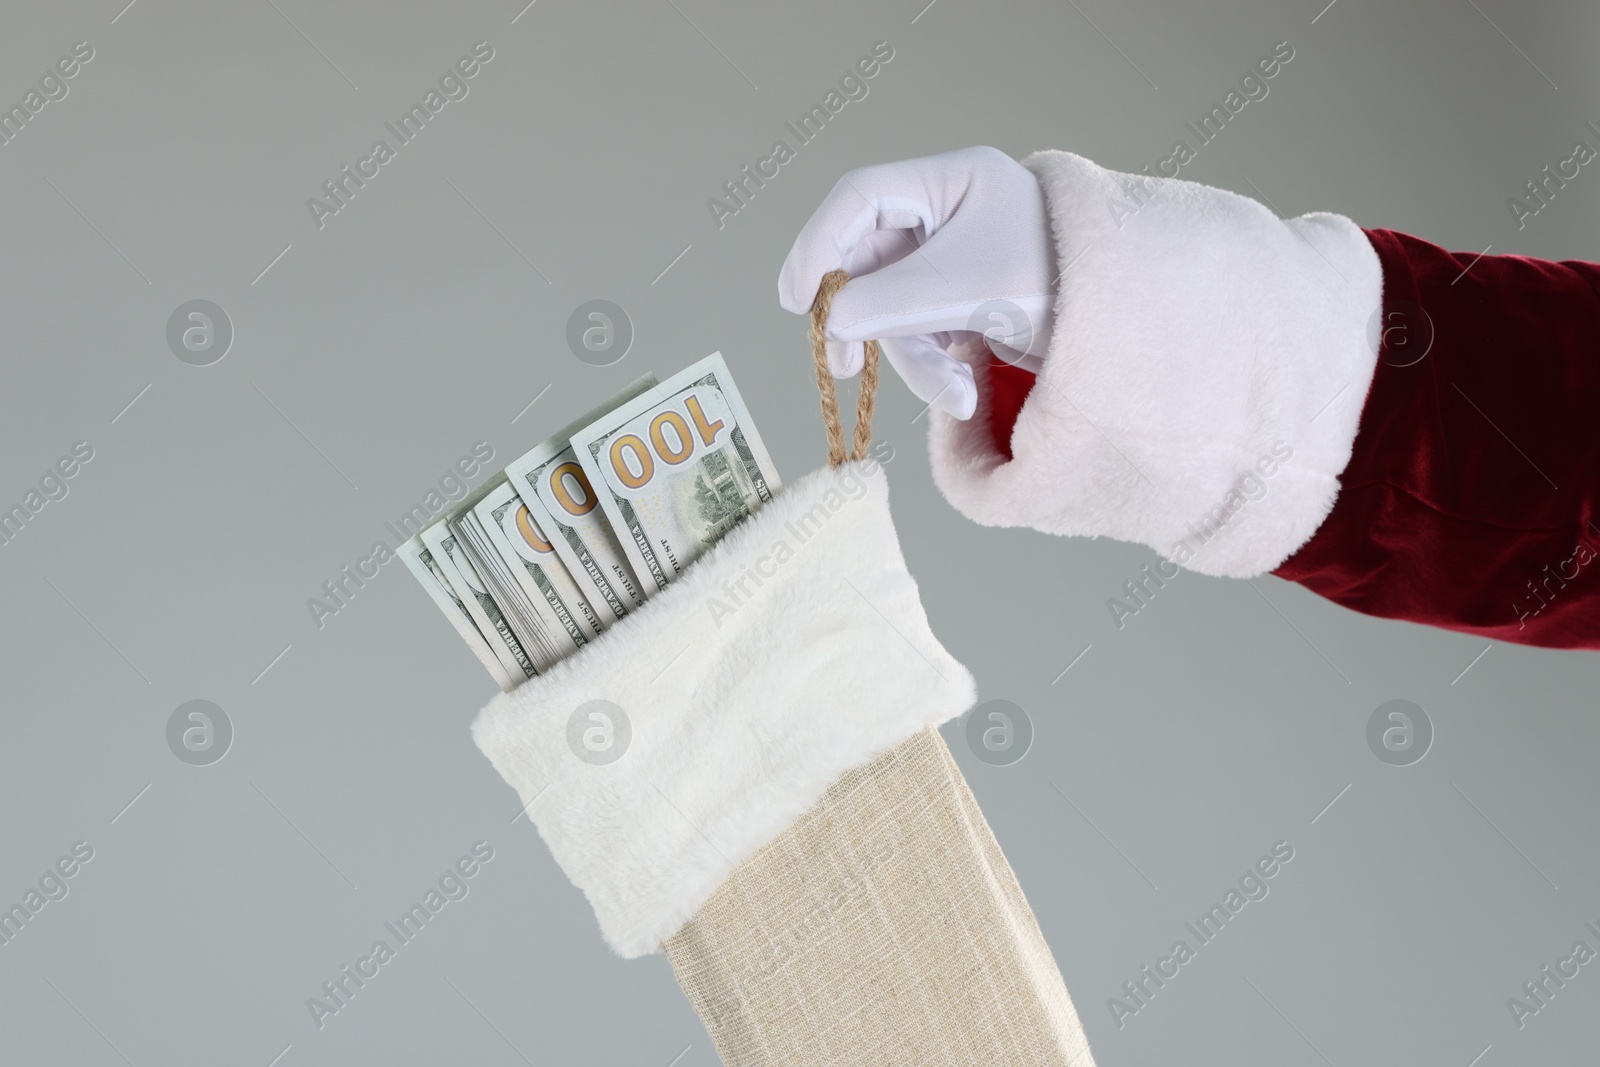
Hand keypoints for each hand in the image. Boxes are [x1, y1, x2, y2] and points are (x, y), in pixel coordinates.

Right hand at [779, 146, 1055, 419]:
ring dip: (913, 360)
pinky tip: (965, 396)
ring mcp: (958, 260)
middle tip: (844, 367)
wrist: (1135, 329)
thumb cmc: (1064, 284)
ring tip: (952, 395)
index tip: (798, 301)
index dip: (818, 244)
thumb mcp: (969, 288)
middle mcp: (950, 214)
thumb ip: (890, 300)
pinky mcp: (969, 304)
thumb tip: (832, 321)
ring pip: (896, 308)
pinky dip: (938, 370)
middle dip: (865, 322)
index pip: (860, 198)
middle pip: (871, 262)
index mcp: (952, 181)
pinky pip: (926, 333)